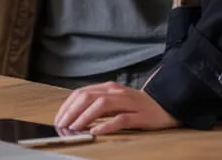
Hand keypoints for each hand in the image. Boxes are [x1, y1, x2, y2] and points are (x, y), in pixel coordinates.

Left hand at [54, 81, 179, 135]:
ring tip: (74, 129)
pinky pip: (120, 119)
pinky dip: (106, 125)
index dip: (67, 106)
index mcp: (107, 88)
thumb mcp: (113, 102)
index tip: (58, 119)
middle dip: (72, 112)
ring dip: (85, 117)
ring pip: (101, 105)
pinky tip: (96, 132)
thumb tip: (74, 117)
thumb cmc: (134, 106)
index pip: (81, 93)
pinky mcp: (138, 116)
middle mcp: (115, 92)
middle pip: (88, 97)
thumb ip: (96, 106)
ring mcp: (127, 103)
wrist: (163, 105)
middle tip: (62, 126)